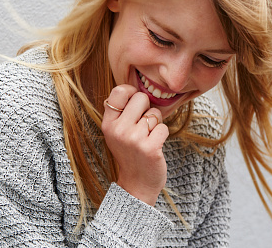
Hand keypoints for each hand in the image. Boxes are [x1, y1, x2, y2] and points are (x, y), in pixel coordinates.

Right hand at [102, 84, 168, 205]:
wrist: (137, 183)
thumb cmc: (130, 153)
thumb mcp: (116, 132)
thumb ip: (121, 112)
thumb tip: (136, 88)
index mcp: (108, 124)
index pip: (119, 91)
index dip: (131, 92)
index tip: (134, 104)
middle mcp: (118, 130)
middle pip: (140, 98)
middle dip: (146, 108)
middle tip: (142, 125)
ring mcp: (133, 139)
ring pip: (155, 113)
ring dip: (155, 124)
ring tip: (147, 137)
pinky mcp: (150, 148)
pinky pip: (163, 127)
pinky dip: (162, 135)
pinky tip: (154, 145)